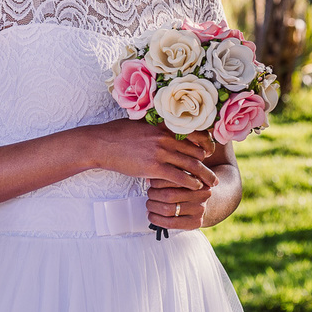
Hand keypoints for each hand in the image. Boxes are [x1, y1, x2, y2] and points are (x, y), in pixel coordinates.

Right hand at [88, 121, 219, 190]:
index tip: (209, 151)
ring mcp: (160, 152)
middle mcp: (165, 137)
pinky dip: (190, 183)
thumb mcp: (138, 124)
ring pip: (192, 165)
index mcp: (163, 126)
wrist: (100, 144)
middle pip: (196, 150)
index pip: (195, 132)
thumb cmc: (115, 134)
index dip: (206, 142)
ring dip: (204, 176)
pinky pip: (179, 177)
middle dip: (207, 162)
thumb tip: (161, 128)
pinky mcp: (154, 167)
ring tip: (210, 183)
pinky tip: (195, 188)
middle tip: (211, 172)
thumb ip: (154, 126)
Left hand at [146, 175, 214, 229]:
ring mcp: (200, 209)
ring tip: (150, 204)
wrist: (206, 205)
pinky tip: (151, 215)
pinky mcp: (196, 222)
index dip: (157, 182)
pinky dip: (156, 219)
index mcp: (197, 179)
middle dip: (153, 195)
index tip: (152, 183)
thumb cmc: (188, 189)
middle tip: (150, 194)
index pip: (172, 179)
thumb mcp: (182, 178)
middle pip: (168, 195)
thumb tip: (149, 180)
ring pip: (167, 210)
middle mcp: (201, 194)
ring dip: (152, 207)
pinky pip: (171, 223)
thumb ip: (168, 176)